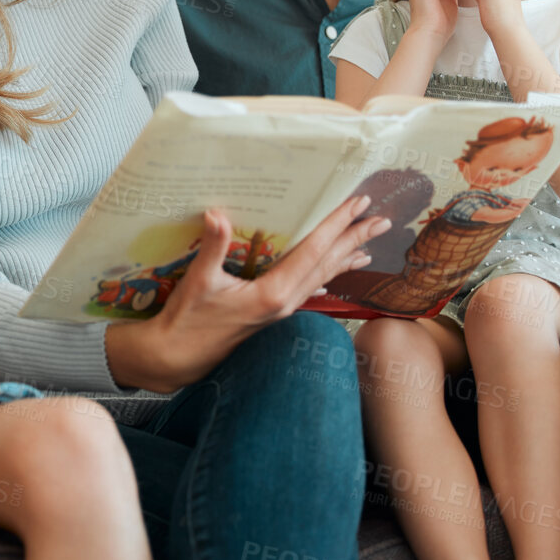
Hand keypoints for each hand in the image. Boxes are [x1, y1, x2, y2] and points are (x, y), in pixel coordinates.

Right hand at [120, 199, 388, 391]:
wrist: (178, 357)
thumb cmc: (187, 320)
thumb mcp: (198, 280)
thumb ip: (212, 246)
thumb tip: (216, 213)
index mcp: (272, 293)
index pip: (313, 252)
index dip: (336, 225)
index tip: (357, 203)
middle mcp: (285, 303)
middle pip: (327, 264)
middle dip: (354, 239)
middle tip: (381, 219)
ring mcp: (282, 310)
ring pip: (323, 278)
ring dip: (345, 258)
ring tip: (369, 245)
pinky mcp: (274, 314)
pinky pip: (310, 290)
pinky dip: (326, 277)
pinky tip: (333, 277)